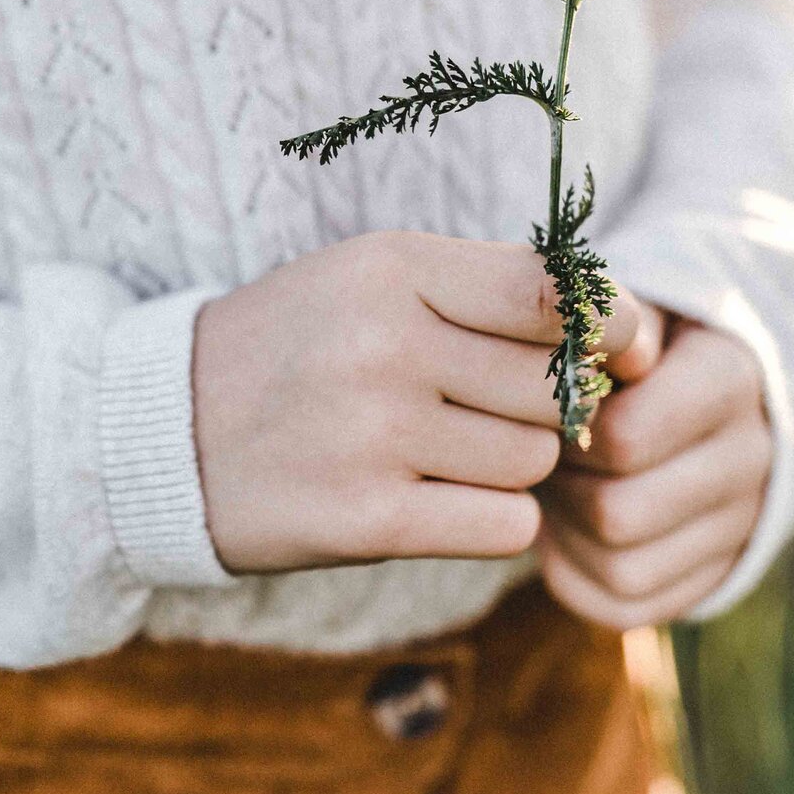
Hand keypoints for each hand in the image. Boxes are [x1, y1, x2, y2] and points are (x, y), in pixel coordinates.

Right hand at [193, 232, 649, 575]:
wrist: (162, 436)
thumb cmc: (293, 350)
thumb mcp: (369, 281)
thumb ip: (488, 290)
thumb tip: (631, 333)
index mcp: (390, 268)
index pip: (550, 291)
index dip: (608, 326)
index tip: (618, 352)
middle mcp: (384, 343)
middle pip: (553, 387)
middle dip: (545, 409)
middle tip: (490, 414)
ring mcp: (374, 433)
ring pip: (534, 460)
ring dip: (512, 467)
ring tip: (443, 455)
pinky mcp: (366, 518)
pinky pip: (504, 524)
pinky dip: (492, 522)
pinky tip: (443, 504)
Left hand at [537, 310, 770, 628]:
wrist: (690, 386)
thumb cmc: (632, 341)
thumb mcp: (622, 311)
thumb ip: (600, 320)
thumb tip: (593, 344)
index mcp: (731, 377)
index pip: (625, 437)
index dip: (569, 428)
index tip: (556, 405)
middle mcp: (754, 457)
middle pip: (618, 513)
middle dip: (564, 484)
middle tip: (546, 452)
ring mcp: (741, 525)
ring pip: (621, 568)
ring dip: (566, 533)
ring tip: (558, 485)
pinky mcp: (713, 576)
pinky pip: (624, 606)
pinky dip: (578, 576)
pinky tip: (570, 529)